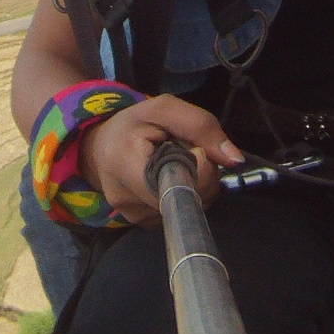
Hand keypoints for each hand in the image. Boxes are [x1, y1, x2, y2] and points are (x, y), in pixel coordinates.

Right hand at [81, 95, 240, 224]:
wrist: (100, 148)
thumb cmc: (132, 125)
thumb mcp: (163, 109)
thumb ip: (201, 126)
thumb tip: (234, 160)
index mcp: (126, 165)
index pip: (178, 183)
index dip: (200, 169)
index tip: (197, 150)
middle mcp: (127, 199)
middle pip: (189, 198)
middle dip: (202, 176)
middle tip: (188, 153)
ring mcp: (134, 217)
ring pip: (188, 207)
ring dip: (195, 186)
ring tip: (175, 165)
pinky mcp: (143, 225)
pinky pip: (179, 213)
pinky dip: (185, 196)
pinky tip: (171, 180)